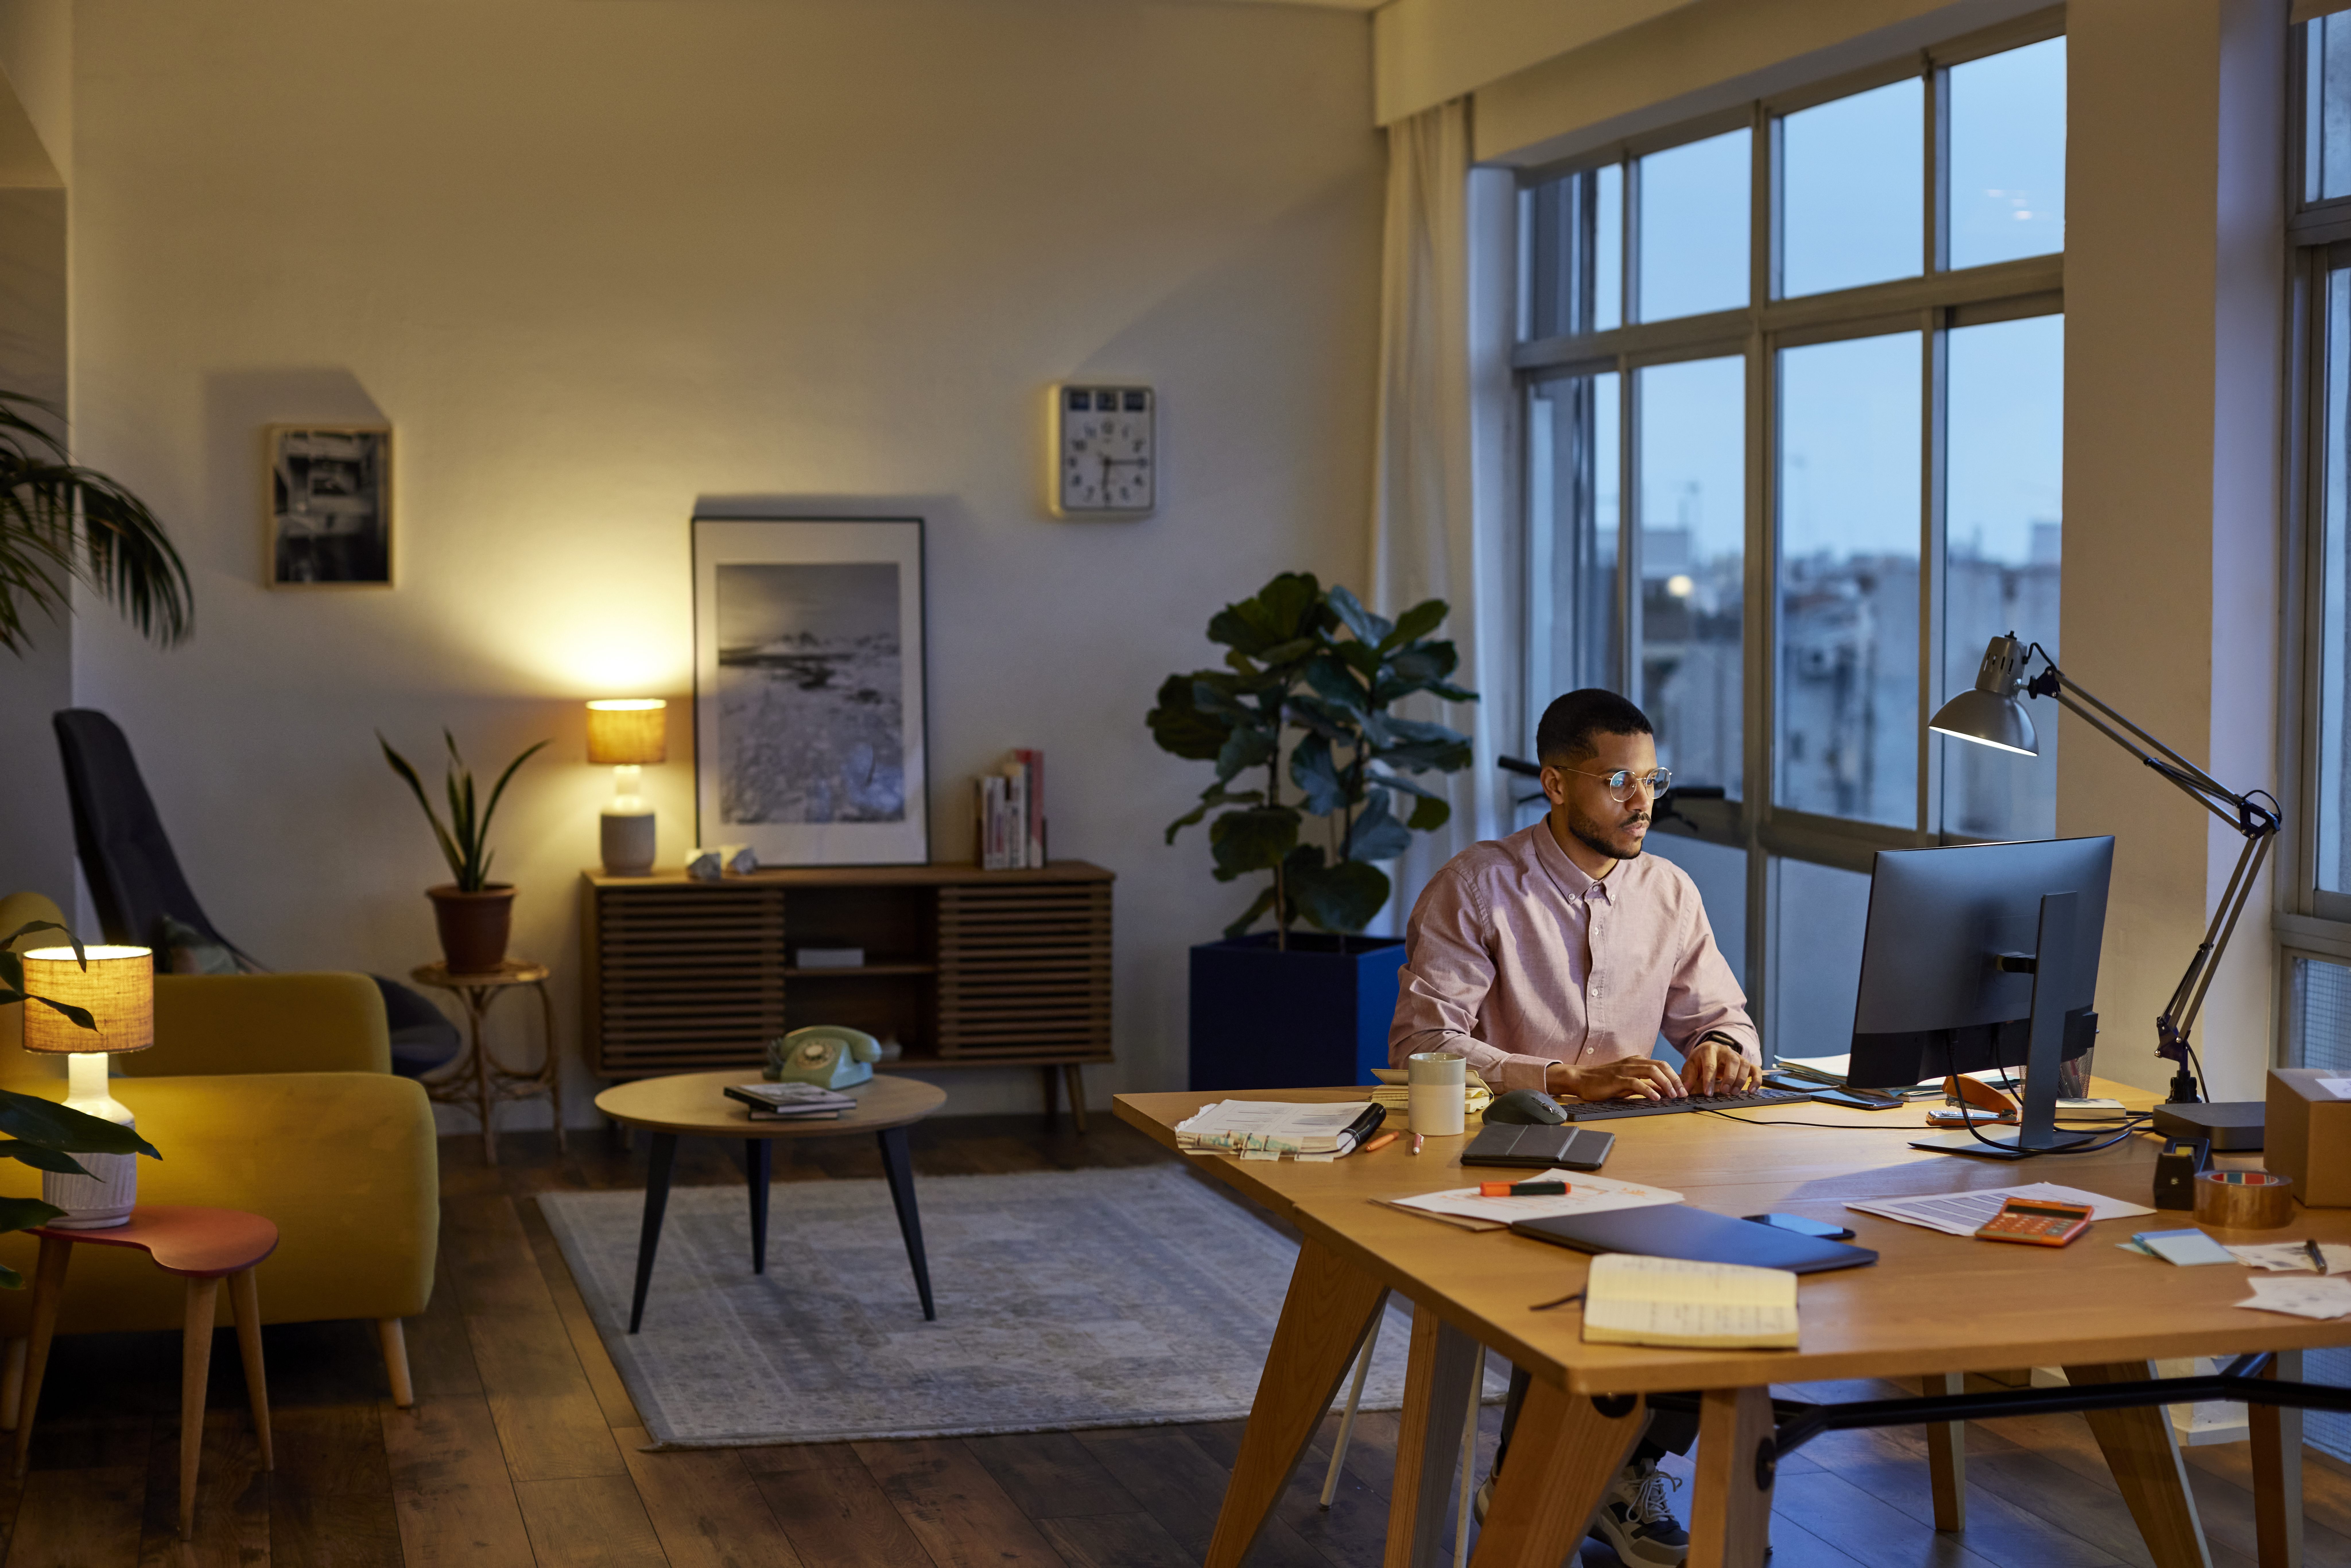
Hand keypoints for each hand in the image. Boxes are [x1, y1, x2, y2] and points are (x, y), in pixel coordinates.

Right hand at [1549, 1057, 1685, 1101]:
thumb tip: (1664, 1091)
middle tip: (1682, 1094)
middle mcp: (1633, 1062)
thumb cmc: (1605, 1081)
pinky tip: (1656, 1098)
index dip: (1675, 1077)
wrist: (1582, 1079)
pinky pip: (1636, 1083)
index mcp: (1637, 1061)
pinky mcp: (1617, 1079)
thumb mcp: (1629, 1082)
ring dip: (1665, 1084)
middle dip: (1675, 1080)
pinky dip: (1648, 1090)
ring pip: (1652, 1072)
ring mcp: (1625, 1069)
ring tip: (1673, 1095)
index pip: (1662, 1065)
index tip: (1684, 1090)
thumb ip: (1646, 1084)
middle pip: (1661, 1066)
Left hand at [1682, 1039, 1759, 1095]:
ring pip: (1744, 1064)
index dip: (1709, 1080)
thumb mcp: (1690, 1066)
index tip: (1708, 1093)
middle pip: (1732, 1061)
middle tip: (1724, 1091)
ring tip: (1734, 1092)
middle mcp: (1725, 1050)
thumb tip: (1684, 1090)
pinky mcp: (1746, 1063)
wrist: (1709, 1051)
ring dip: (1741, 1080)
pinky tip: (1751, 1091)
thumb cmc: (1700, 1060)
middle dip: (1729, 1077)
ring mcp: (1737, 1056)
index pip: (1710, 1064)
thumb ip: (1688, 1077)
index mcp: (1709, 1050)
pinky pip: (1755, 1069)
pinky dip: (1756, 1080)